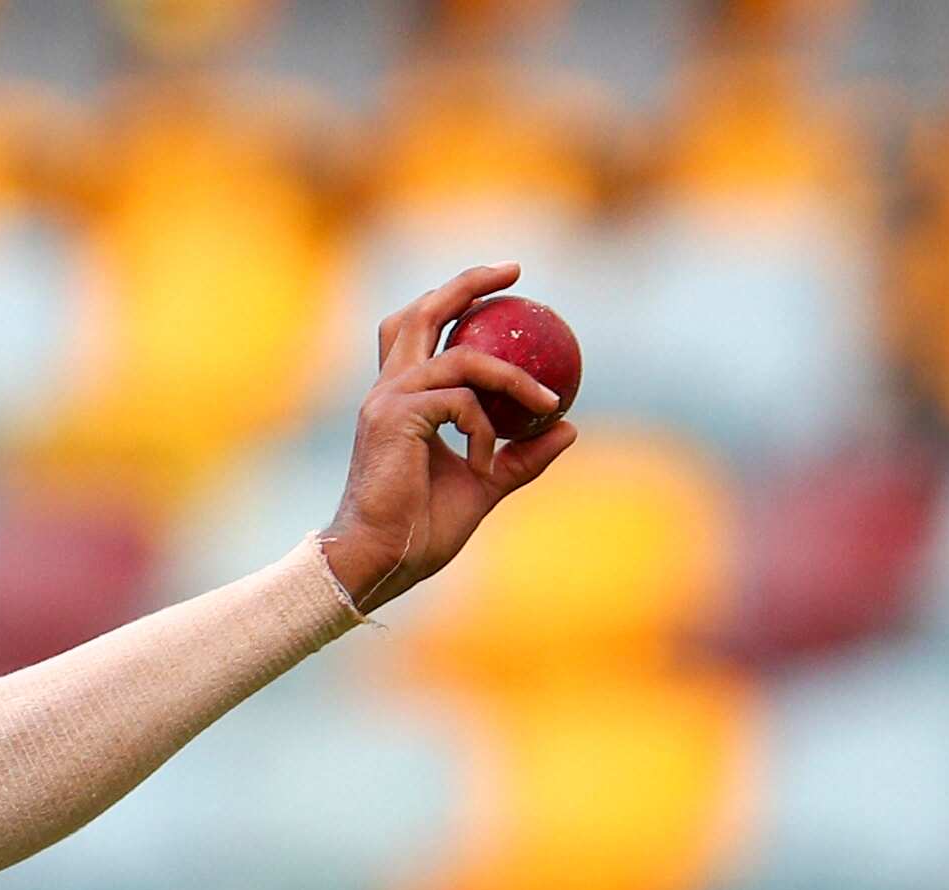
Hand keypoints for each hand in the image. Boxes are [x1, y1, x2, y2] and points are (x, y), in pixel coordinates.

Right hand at [317, 262, 579, 613]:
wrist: (380, 558)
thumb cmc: (420, 528)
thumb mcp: (484, 485)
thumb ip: (521, 455)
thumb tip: (568, 428)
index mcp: (401, 398)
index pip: (422, 331)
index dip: (457, 301)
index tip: (505, 288)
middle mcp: (389, 390)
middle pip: (422, 312)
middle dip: (468, 283)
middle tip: (515, 272)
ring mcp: (388, 400)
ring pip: (460, 356)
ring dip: (512, 376)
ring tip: (546, 404)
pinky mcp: (394, 417)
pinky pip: (461, 402)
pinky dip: (485, 429)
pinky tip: (485, 462)